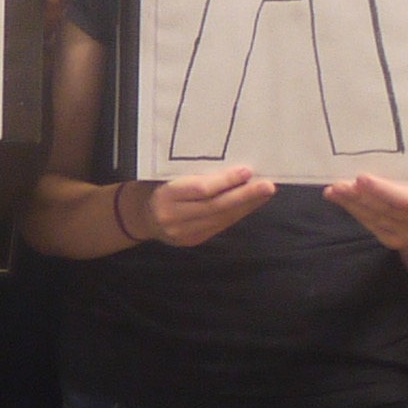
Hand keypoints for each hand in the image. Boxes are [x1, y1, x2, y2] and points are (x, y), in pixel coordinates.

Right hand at [137, 167, 275, 245]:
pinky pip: (219, 226)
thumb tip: (231, 167)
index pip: (201, 189)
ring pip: (221, 218)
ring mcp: (183, 233)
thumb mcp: (166, 176)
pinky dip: (236, 214)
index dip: (225, 181)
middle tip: (268, 186)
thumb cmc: (156, 187)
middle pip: (215, 206)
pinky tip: (249, 204)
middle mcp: (173, 217)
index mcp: (165, 195)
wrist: (140, 217)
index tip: (247, 171)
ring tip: (265, 193)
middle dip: (245, 196)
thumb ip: (192, 174)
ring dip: (246, 206)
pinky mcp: (192, 241)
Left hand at [325, 171, 407, 252]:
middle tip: (339, 184)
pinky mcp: (395, 241)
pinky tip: (340, 200)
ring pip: (375, 218)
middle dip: (359, 196)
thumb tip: (369, 153)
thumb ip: (406, 170)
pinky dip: (353, 211)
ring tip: (334, 190)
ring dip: (351, 204)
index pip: (406, 199)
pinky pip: (370, 225)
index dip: (382, 190)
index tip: (361, 178)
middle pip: (386, 209)